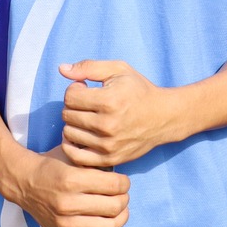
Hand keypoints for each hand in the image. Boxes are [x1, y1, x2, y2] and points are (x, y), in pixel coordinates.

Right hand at [11, 145, 129, 226]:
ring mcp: (64, 223)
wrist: (24, 181)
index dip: (125, 183)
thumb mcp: (73, 156)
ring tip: (119, 210)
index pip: (114, 186)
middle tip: (122, 194)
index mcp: (72, 180)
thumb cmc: (52, 165)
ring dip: (121, 218)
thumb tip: (122, 178)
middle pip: (114, 207)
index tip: (123, 182)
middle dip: (124, 199)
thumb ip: (96, 165)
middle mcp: (68, 204)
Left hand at [59, 60, 200, 168]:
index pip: (70, 96)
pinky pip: (75, 156)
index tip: (86, 88)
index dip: (75, 89)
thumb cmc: (139, 90)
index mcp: (109, 101)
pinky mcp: (109, 159)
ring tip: (87, 118)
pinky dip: (72, 145)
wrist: (164, 117)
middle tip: (87, 104)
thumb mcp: (119, 70)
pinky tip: (81, 134)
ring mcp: (108, 145)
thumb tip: (62, 69)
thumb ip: (89, 67)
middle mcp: (107, 125)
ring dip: (74, 124)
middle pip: (67, 115)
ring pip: (69, 134)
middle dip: (74, 106)